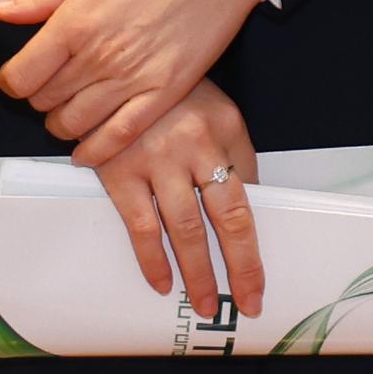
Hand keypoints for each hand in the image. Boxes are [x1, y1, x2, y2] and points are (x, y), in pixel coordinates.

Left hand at [0, 0, 271, 158]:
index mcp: (74, 22)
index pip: (21, 76)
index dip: (12, 82)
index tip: (19, 77)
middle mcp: (98, 56)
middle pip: (45, 101)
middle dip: (40, 98)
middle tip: (50, 89)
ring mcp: (131, 78)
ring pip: (75, 124)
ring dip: (63, 124)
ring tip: (70, 113)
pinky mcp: (164, 93)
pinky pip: (119, 136)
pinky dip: (96, 150)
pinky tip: (87, 150)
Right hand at [78, 84, 267, 319]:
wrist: (113, 68)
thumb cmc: (172, 97)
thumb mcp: (216, 113)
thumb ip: (233, 158)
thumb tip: (249, 211)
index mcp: (225, 130)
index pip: (249, 197)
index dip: (254, 245)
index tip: (259, 281)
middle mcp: (195, 146)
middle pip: (226, 218)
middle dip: (239, 268)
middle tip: (245, 304)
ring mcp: (156, 159)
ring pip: (185, 228)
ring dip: (197, 272)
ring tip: (205, 304)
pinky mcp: (119, 171)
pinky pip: (140, 225)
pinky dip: (152, 259)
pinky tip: (162, 283)